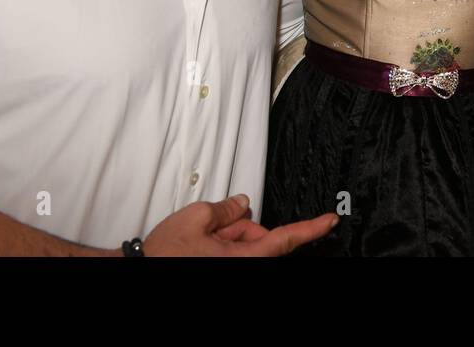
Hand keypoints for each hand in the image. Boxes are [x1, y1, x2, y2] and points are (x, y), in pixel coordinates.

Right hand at [142, 194, 336, 256]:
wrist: (143, 269)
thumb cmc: (165, 255)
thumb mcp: (196, 217)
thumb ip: (226, 208)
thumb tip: (243, 203)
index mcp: (244, 259)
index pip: (286, 238)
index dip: (312, 228)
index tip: (330, 220)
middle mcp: (242, 268)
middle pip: (259, 238)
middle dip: (240, 227)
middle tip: (210, 228)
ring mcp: (233, 269)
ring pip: (245, 245)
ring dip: (227, 236)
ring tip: (199, 240)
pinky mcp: (224, 268)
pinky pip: (234, 253)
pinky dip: (221, 244)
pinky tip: (200, 246)